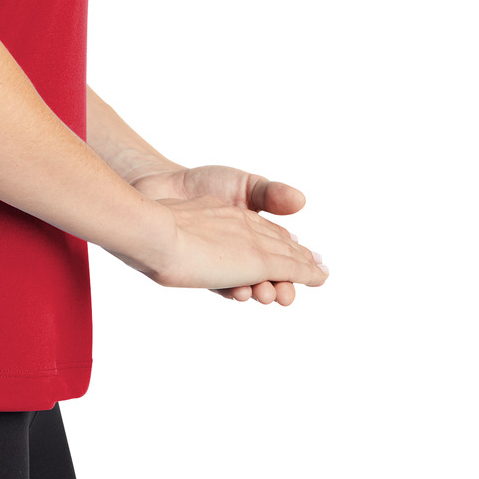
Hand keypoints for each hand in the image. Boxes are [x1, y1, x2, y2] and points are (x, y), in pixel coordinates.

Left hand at [131, 164, 324, 305]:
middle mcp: (241, 249)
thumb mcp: (244, 183)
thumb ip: (271, 194)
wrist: (159, 182)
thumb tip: (301, 201)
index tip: (319, 275)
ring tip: (265, 294)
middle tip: (287, 295)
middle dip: (281, 285)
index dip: (303, 266)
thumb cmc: (203, 182)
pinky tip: (239, 289)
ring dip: (258, 289)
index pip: (287, 254)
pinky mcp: (195, 264)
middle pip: (269, 273)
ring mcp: (218, 258)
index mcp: (258, 234)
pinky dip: (231, 286)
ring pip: (246, 280)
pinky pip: (218, 280)